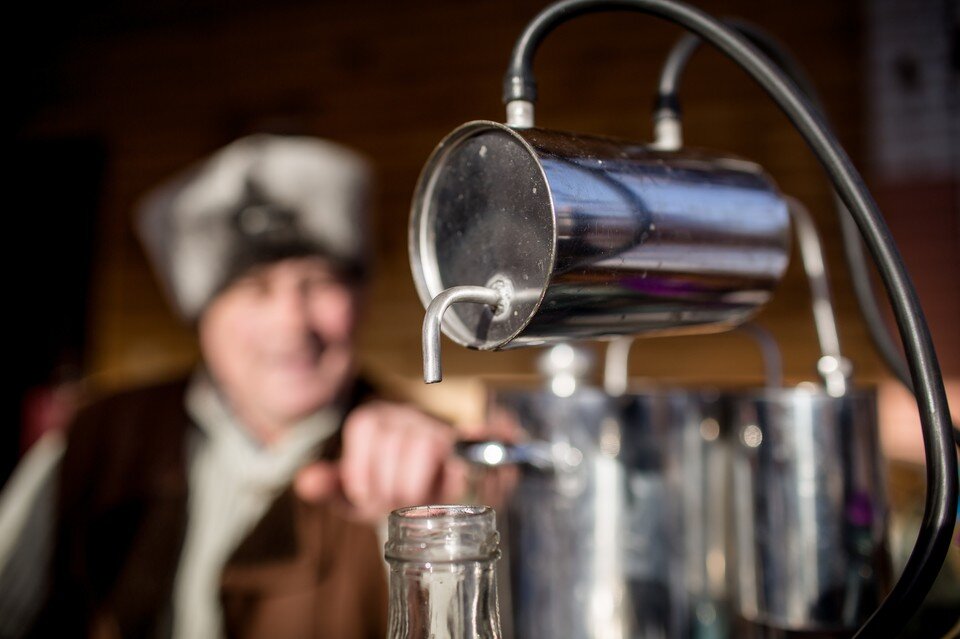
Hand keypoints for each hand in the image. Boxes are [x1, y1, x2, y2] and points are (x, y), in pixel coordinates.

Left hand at [294, 400, 467, 521]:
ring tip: (415, 502)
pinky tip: (452, 483)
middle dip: (389, 486)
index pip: (365, 426)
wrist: (432, 504)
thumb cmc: (389, 493)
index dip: (364, 472)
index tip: (369, 497)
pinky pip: (463, 445)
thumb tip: (306, 482)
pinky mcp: (465, 446)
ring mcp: (437, 428)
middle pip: (391, 442)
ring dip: (416, 487)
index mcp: (374, 420)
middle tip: (395, 505)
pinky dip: (459, 463)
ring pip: (423, 446)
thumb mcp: (355, 495)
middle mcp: (405, 416)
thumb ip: (329, 488)